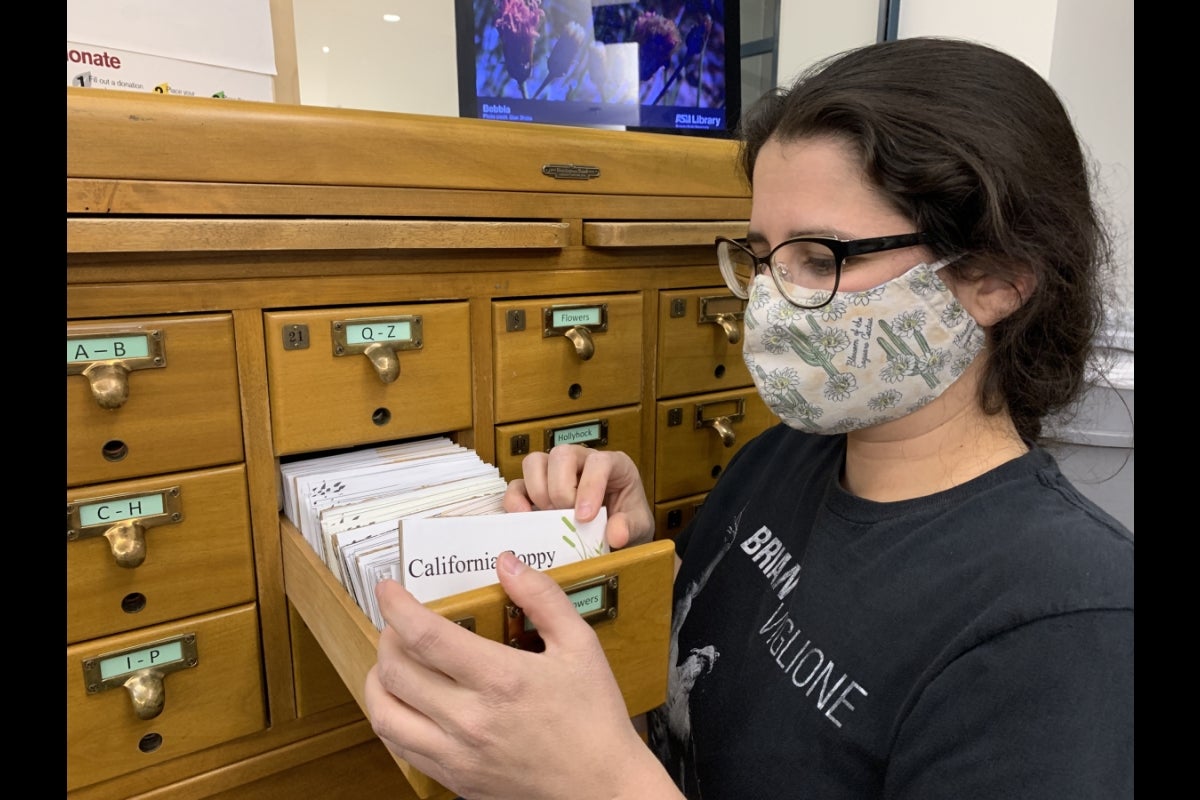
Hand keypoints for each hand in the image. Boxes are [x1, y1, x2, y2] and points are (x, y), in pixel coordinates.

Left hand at [365, 551, 679, 799]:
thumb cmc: (594, 716)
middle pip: (395, 672)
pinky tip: (408, 701)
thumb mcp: (580, 645)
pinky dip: (392, 717)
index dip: (396, 607)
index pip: (425, 637)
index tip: (388, 589)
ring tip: (393, 661)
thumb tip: (507, 562)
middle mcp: (470, 719)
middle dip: (387, 637)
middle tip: (399, 623)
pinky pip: (400, 748)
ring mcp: (458, 754)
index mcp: (501, 679)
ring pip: (385, 714)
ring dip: (378, 680)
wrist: (601, 787)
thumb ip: (542, 598)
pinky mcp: (455, 778)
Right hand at [503, 445, 654, 549]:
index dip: (590, 486)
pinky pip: (516, 485)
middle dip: (562, 489)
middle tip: (568, 517)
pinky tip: (526, 519)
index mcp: (612, 465)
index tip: (585, 516)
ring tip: (549, 517)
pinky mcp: (535, 489)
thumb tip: (616, 534)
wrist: (614, 535)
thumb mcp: (638, 527)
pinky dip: (516, 501)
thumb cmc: (627, 522)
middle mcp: (581, 462)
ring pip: (535, 461)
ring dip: (538, 491)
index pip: (599, 461)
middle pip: (562, 455)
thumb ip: (630, 528)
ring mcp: (555, 472)